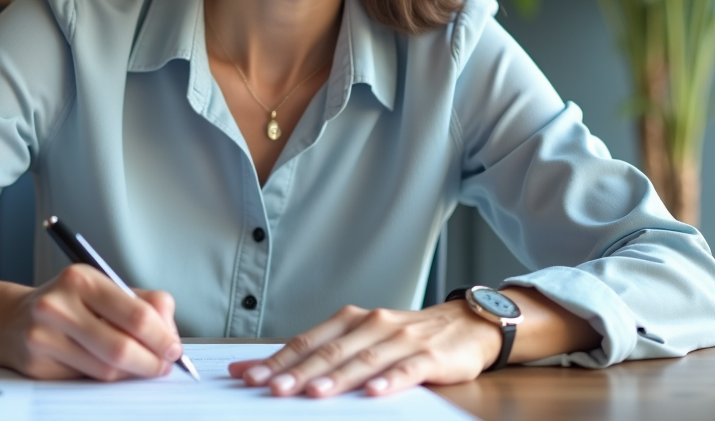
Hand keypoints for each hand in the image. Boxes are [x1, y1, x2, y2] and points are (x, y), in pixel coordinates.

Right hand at [0, 264, 184, 381]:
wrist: (11, 319)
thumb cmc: (68, 303)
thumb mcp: (103, 289)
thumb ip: (143, 303)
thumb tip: (170, 333)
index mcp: (82, 278)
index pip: (136, 314)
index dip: (162, 337)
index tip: (174, 348)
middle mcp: (59, 305)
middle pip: (121, 347)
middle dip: (151, 362)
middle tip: (164, 366)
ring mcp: (44, 336)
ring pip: (105, 369)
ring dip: (132, 373)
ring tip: (141, 367)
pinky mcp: (37, 364)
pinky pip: (86, 379)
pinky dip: (107, 379)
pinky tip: (112, 369)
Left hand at [227, 302, 500, 397]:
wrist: (465, 325)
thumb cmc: (405, 337)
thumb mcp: (362, 339)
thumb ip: (321, 353)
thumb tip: (266, 370)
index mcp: (351, 320)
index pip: (308, 341)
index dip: (278, 359)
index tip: (249, 376)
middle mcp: (372, 325)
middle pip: (330, 351)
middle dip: (299, 372)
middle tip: (272, 389)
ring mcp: (401, 340)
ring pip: (363, 360)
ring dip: (337, 378)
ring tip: (314, 393)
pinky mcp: (429, 356)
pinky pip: (405, 370)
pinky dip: (388, 381)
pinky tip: (373, 392)